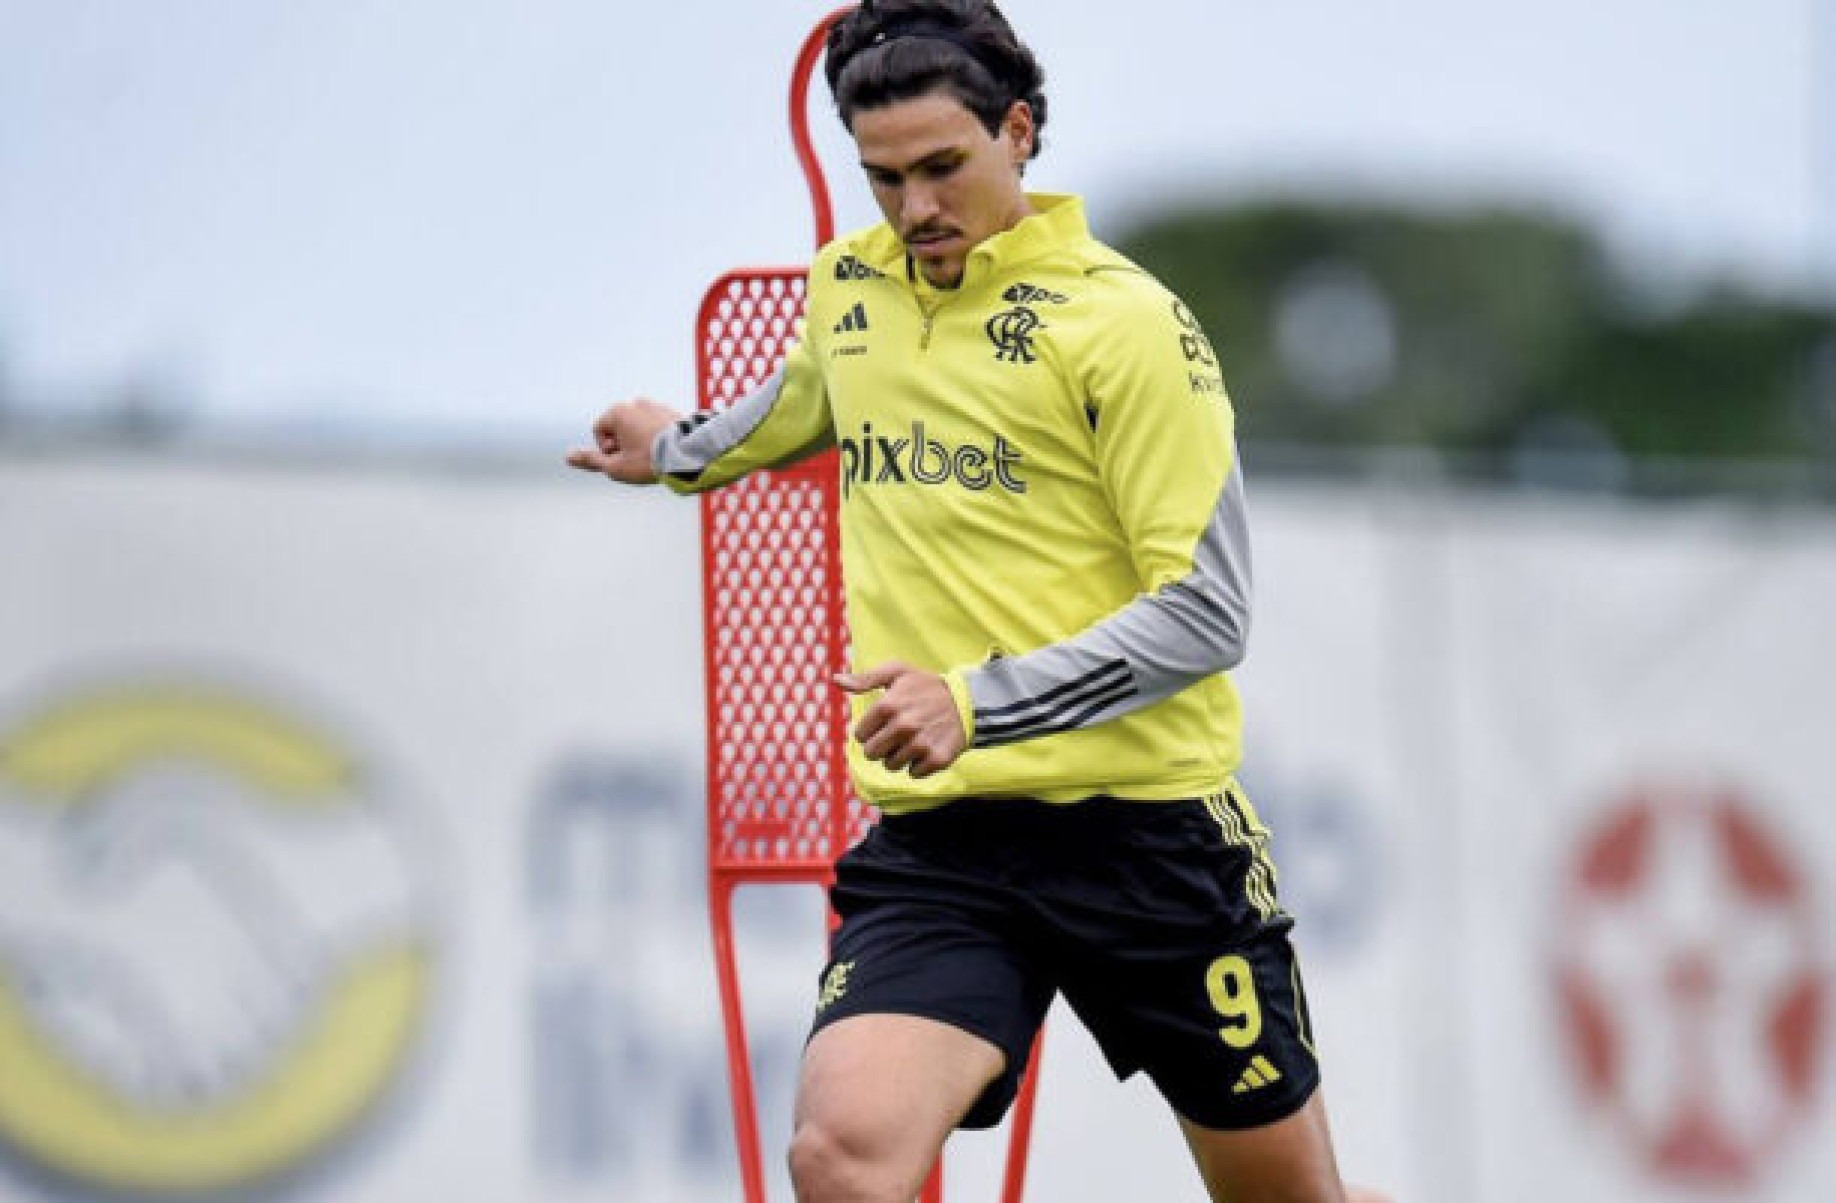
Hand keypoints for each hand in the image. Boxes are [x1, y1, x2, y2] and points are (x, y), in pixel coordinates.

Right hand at [565, 398, 680, 484]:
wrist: (690, 454)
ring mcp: (656, 405)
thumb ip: (591, 460)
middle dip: (624, 445)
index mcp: (618, 411)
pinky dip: (657, 438)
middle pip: (619, 428)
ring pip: (638, 427)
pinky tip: (666, 451)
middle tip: (638, 460)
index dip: (606, 449)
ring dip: (640, 442)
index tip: (622, 458)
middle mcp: (636, 402)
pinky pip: (656, 426)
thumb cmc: (650, 461)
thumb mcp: (616, 466)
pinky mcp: (673, 412)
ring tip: (654, 456)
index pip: (599, 429)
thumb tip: (568, 457)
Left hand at [836, 662, 966, 778]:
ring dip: (900, 756)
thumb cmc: (926, 686)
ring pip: (892, 766)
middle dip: (881, 746)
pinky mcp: (937, 759)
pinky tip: (928, 747)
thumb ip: (865, 678)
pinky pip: (913, 774)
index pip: (860, 735)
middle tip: (898, 734)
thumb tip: (835, 679)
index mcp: (888, 705)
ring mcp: (921, 744)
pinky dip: (919, 765)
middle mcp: (903, 725)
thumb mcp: (897, 672)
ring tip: (914, 739)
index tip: (885, 723)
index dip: (870, 731)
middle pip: (872, 754)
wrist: (967, 702)